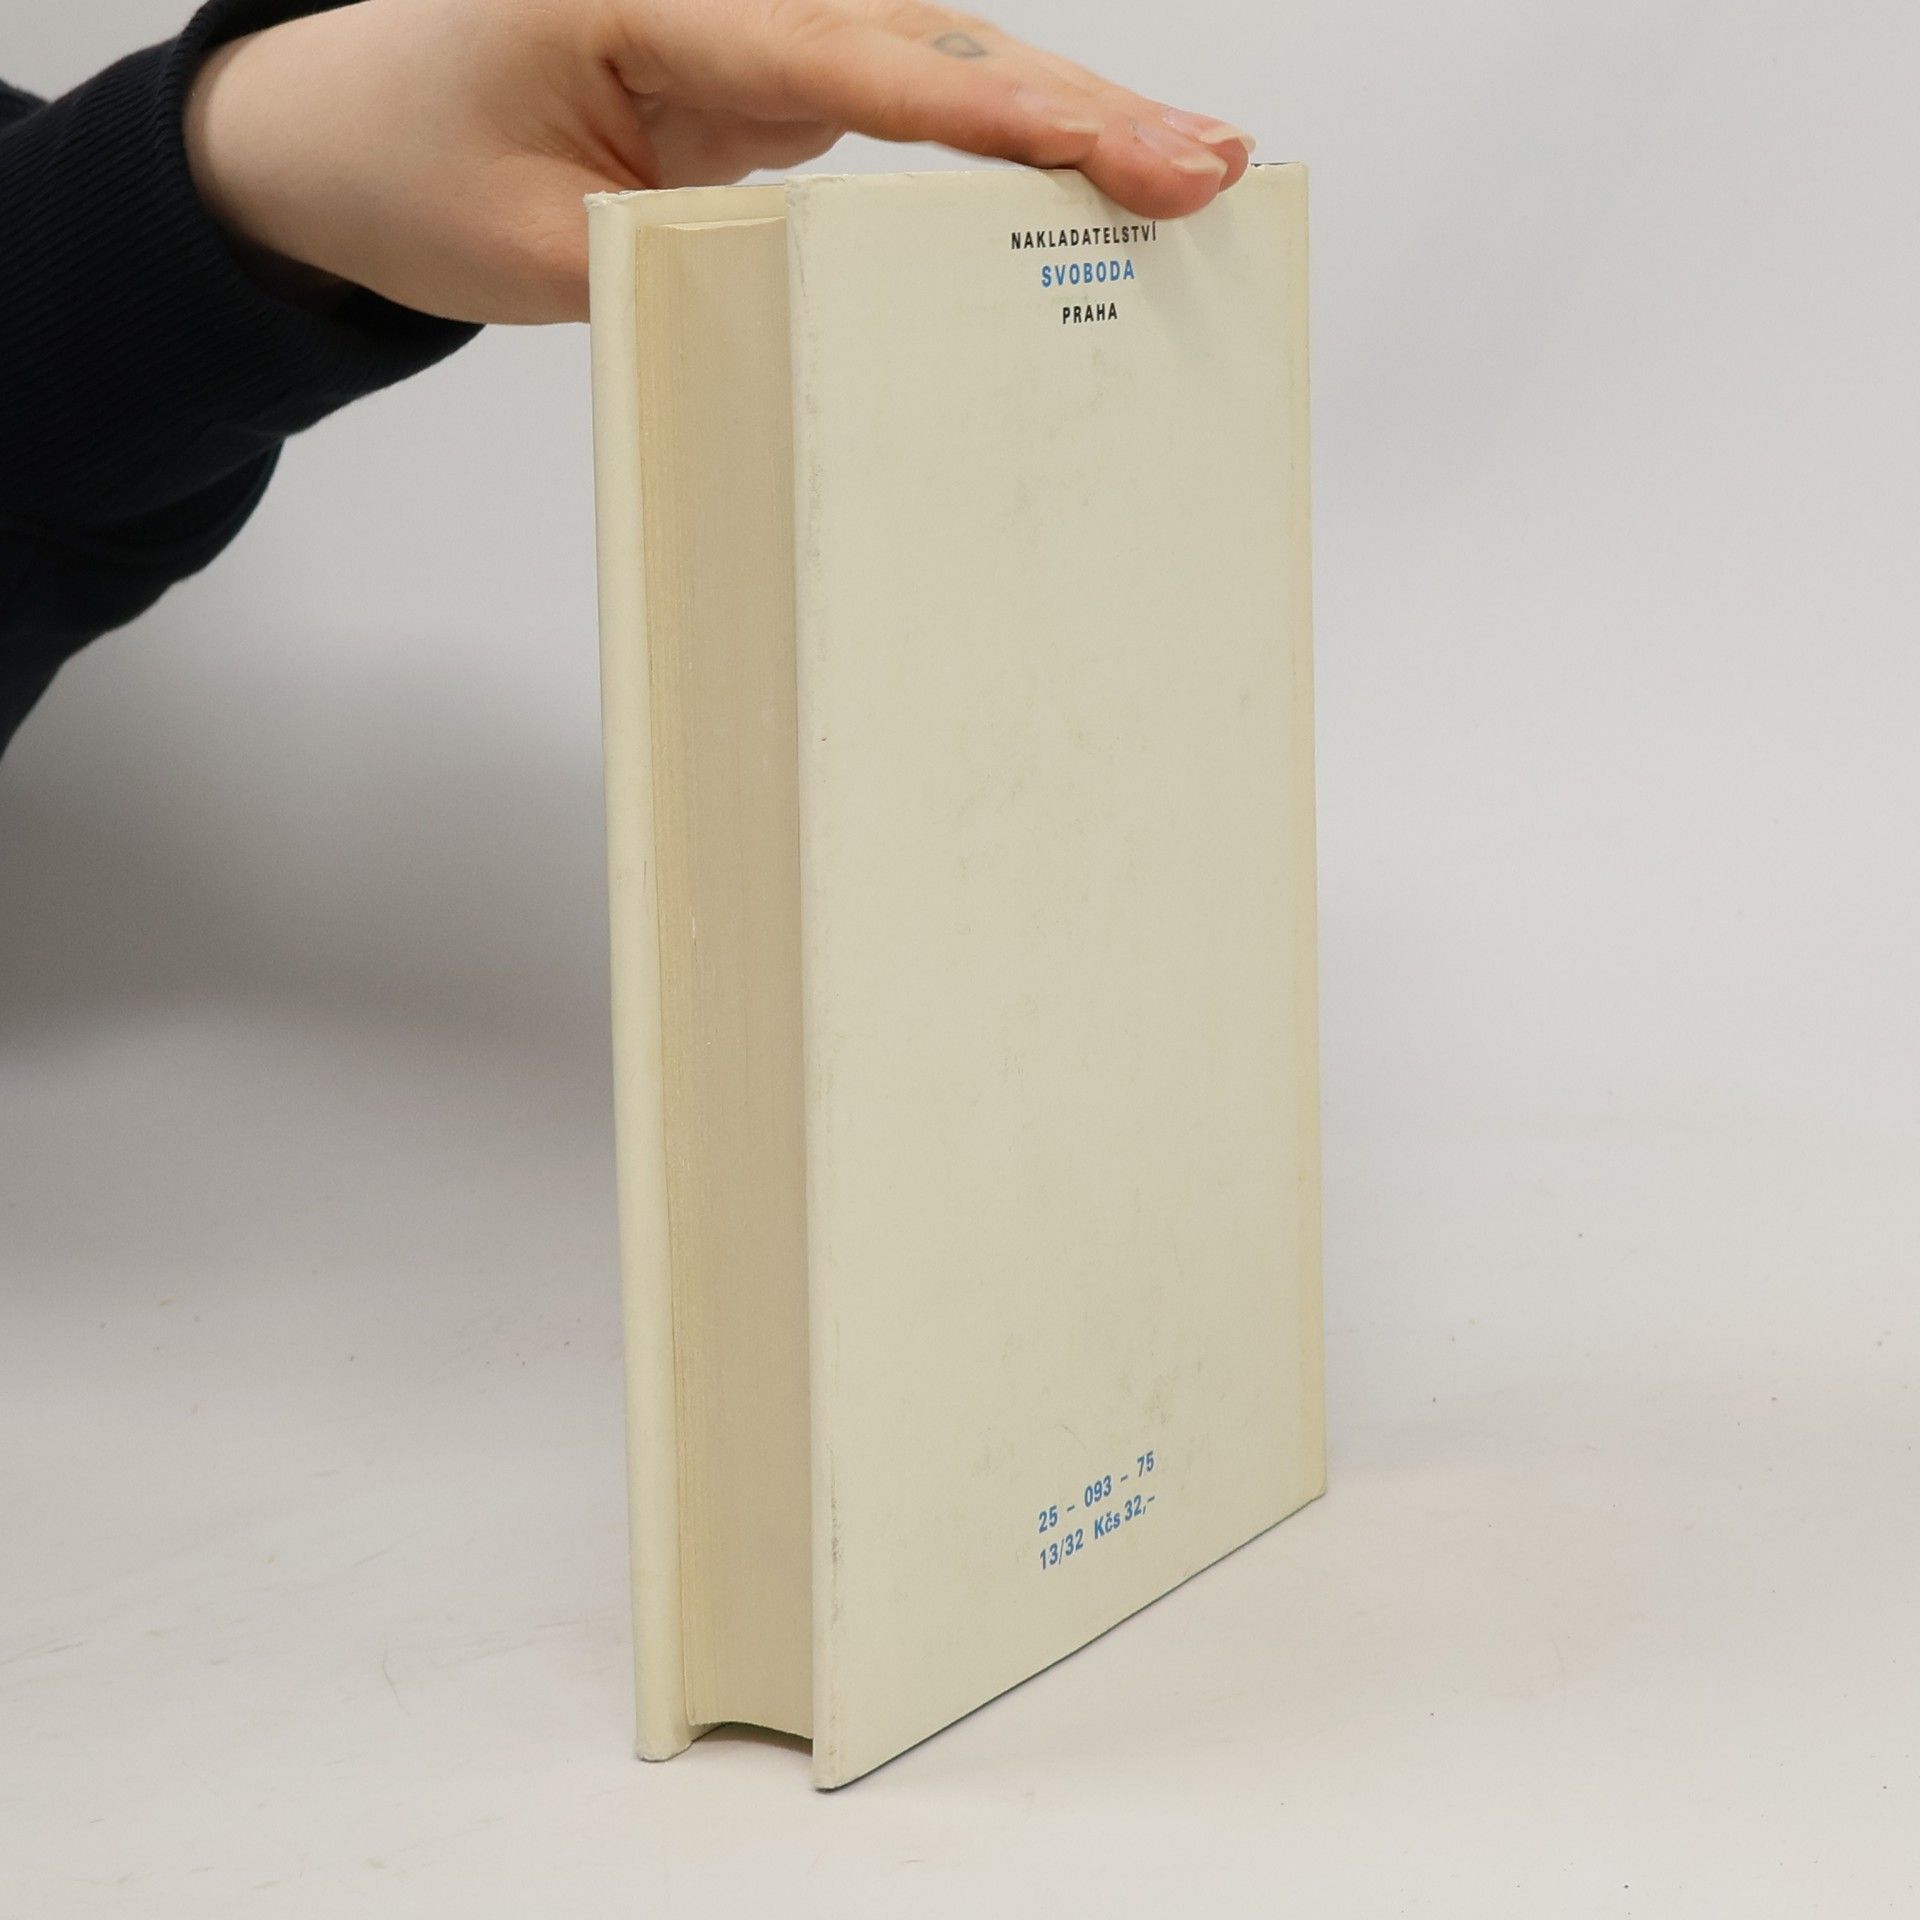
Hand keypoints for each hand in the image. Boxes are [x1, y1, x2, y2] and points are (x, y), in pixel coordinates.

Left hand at [183, 0, 1254, 324]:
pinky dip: (997, 140)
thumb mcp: (538, 248)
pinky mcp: (771, 63)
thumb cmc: (408, 168)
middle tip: (1213, 168)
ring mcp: (756, 19)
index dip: (1005, 114)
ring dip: (1058, 120)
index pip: (860, 61)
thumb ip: (691, 255)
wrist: (340, 127)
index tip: (1128, 150)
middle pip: (931, 36)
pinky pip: (907, 95)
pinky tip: (1082, 180)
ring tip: (1185, 176)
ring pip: (937, 57)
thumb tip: (849, 300)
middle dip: (1075, 107)